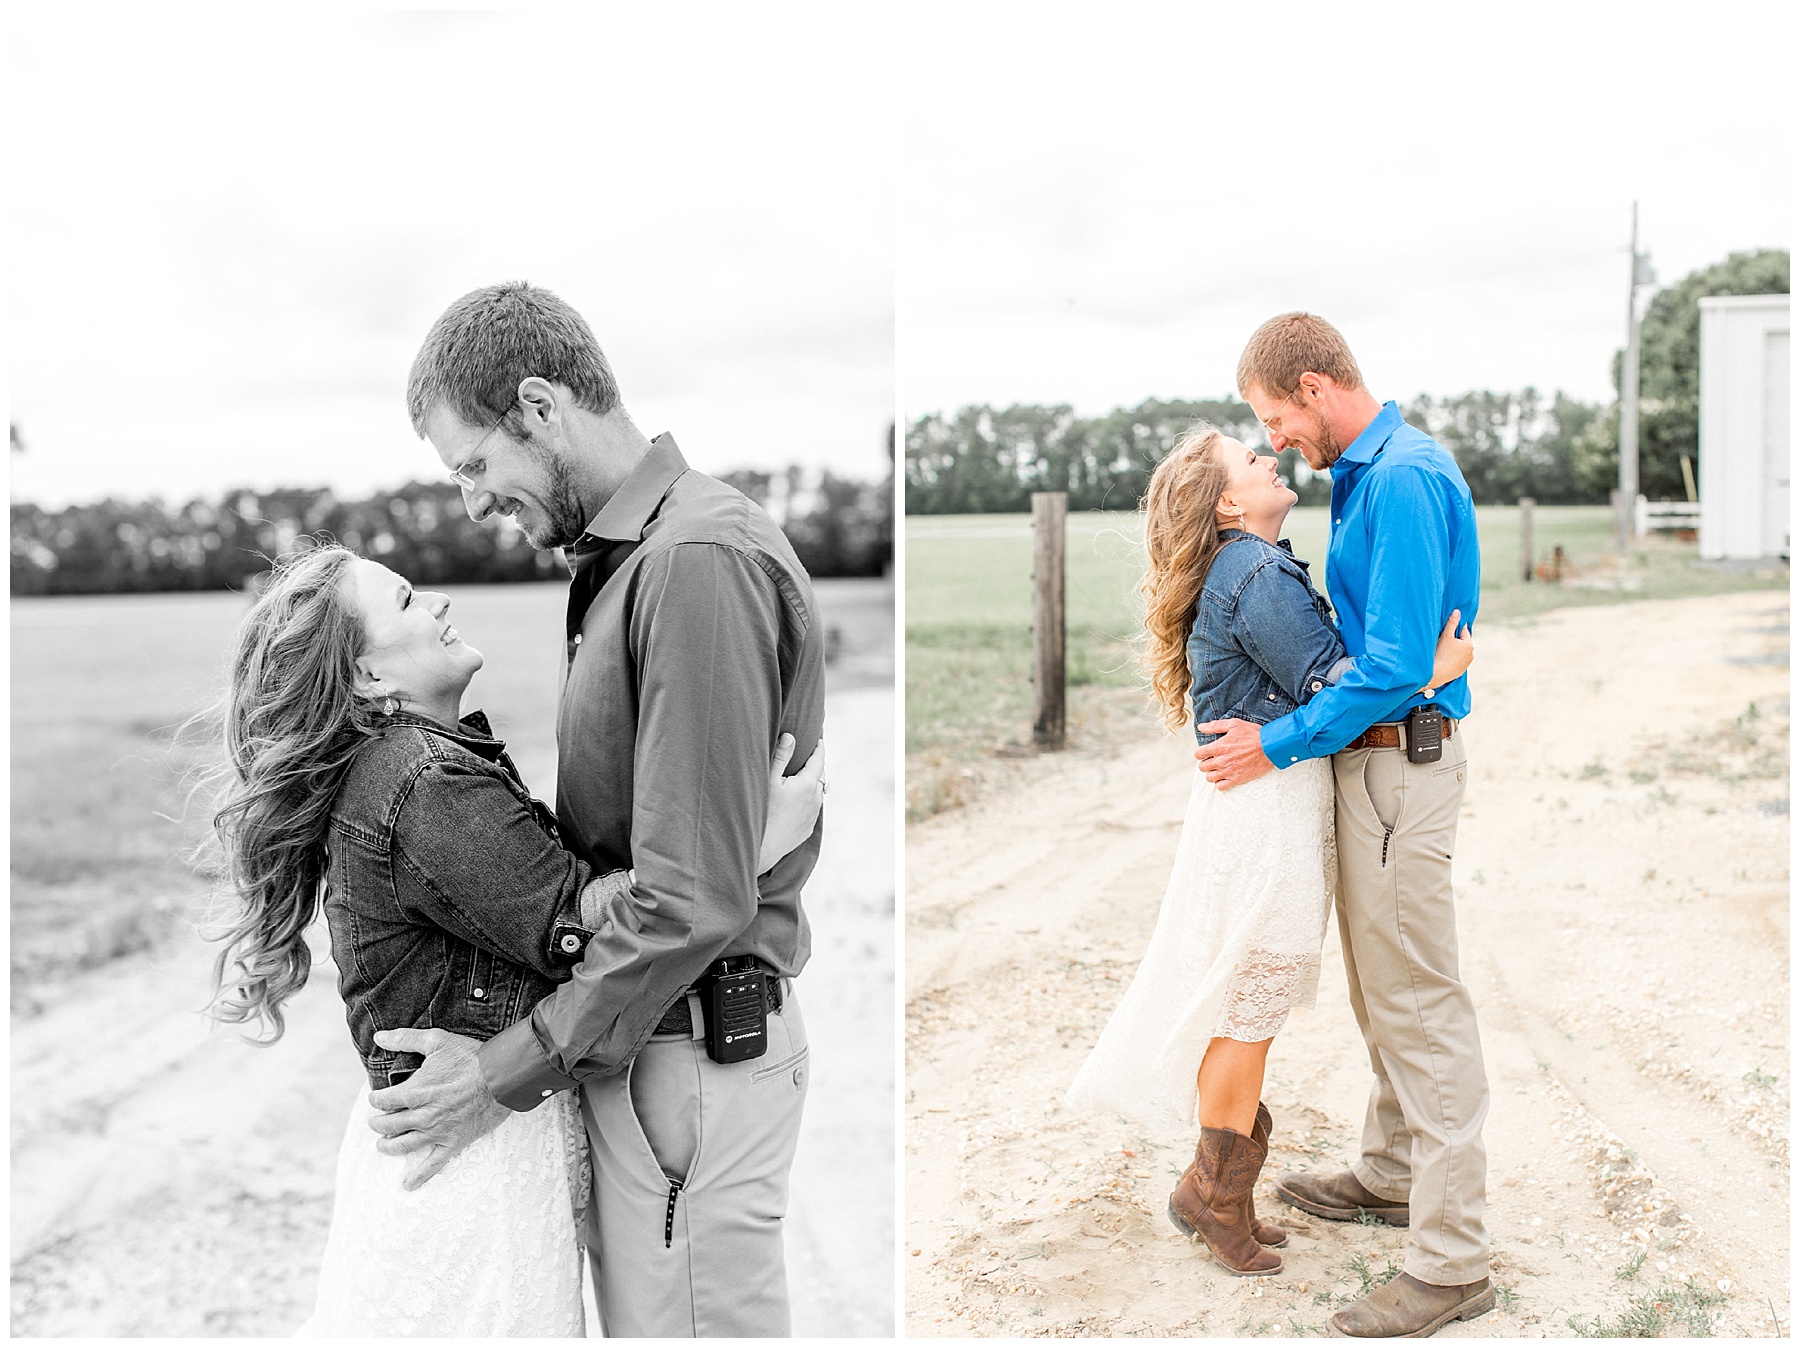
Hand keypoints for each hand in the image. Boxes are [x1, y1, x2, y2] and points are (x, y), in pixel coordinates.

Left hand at [366, 1028, 511, 1190]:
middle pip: (389, 1125)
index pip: (384, 1101)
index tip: (377, 1098)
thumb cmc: (471, 1057)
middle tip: (377, 1121)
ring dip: (388, 1146)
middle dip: (379, 1123)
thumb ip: (405, 1039)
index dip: (376, 1100)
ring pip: (403, 1145)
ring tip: (383, 1145)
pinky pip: (433, 1165)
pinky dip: (419, 1177)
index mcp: (416, 1091)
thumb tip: (380, 1036)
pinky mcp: (453, 1143)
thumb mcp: (437, 1041)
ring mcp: (438, 1131)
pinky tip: (408, 1185)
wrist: (503, 1077)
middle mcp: (423, 1115)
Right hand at [759, 732, 822, 873]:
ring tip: (800, 778)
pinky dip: (807, 801)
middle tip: (806, 756)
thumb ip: (781, 756)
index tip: (818, 739)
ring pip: (816, 794)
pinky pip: (811, 809)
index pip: (818, 760)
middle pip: (819, 776)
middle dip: (814, 766)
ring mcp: (813, 816)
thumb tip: (790, 736)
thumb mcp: (769, 780)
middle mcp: (815, 799)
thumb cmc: (763, 811)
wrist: (763, 847)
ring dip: (811, 785)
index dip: (818, 747)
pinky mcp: (808, 828)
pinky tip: (795, 802)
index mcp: (808, 784)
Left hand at [1192, 718, 1275, 790]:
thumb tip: (1201, 727)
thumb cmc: (1253, 734)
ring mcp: (1229, 771)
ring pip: (1209, 778)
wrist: (1270, 747)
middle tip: (1213, 760)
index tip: (1206, 752)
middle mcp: (1221, 760)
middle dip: (1206, 763)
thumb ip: (1215, 726)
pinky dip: (1221, 783)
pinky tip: (1226, 777)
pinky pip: (1221, 787)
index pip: (1198, 754)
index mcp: (1218, 747)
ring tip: (1219, 769)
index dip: (1200, 753)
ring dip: (1212, 773)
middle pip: (1202, 767)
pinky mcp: (1237, 779)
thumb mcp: (1234, 724)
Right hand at [1425, 609, 1472, 693]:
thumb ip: (1452, 622)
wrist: (1436, 674)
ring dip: (1455, 650)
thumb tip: (1457, 611)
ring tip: (1444, 650)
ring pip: (1461, 652)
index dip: (1455, 629)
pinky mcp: (1461, 671)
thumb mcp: (1446, 635)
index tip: (1447, 630)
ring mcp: (1466, 664)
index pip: (1463, 631)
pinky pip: (1458, 661)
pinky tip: (1445, 659)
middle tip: (1444, 640)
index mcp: (1469, 644)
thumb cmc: (1441, 653)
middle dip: (1455, 640)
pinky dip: (1453, 659)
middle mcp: (1471, 654)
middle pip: (1463, 642)